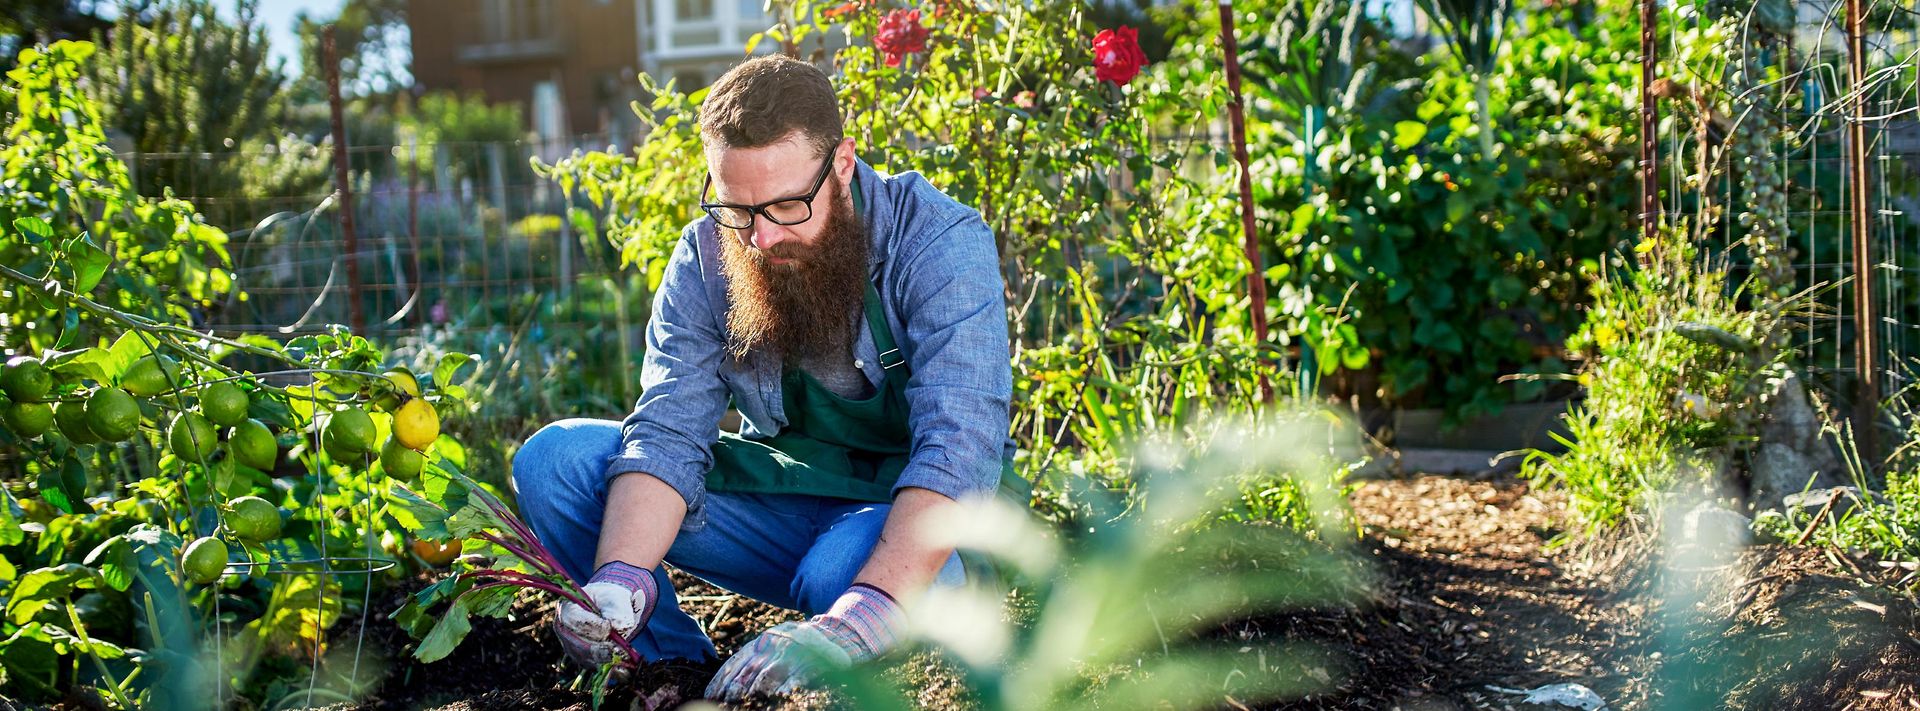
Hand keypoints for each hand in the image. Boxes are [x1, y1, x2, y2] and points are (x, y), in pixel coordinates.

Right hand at [556, 561, 657, 666]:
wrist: (610, 608)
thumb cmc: (610, 600)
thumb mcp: (616, 598)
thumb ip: (618, 611)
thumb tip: (620, 627)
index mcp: (567, 608)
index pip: (575, 620)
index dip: (591, 626)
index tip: (608, 627)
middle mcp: (564, 630)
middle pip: (579, 644)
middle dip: (600, 649)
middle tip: (619, 651)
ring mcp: (571, 647)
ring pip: (586, 658)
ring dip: (606, 661)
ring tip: (624, 660)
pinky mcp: (581, 658)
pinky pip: (593, 666)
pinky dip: (608, 669)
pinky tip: (623, 670)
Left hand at [705, 583, 901, 701]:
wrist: (846, 631)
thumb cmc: (808, 646)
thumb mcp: (780, 645)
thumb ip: (760, 659)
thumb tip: (730, 683)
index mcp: (766, 639)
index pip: (737, 660)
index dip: (722, 680)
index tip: (711, 696)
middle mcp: (778, 642)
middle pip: (748, 670)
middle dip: (734, 691)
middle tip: (725, 705)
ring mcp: (797, 650)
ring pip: (768, 675)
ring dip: (753, 694)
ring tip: (744, 707)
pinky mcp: (815, 660)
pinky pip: (796, 677)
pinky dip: (784, 690)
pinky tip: (776, 700)